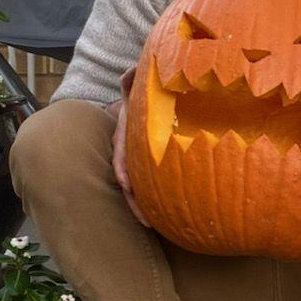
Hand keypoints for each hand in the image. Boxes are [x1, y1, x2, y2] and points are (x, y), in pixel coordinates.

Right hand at [110, 66, 150, 226]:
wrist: (148, 97)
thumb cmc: (143, 93)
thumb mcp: (136, 86)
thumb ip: (133, 80)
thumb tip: (129, 73)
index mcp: (125, 137)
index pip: (121, 157)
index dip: (124, 172)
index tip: (127, 186)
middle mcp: (130, 153)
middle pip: (130, 184)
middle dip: (137, 204)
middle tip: (149, 223)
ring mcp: (142, 163)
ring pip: (142, 190)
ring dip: (149, 209)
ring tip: (160, 228)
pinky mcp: (155, 168)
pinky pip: (157, 186)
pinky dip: (163, 200)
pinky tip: (179, 216)